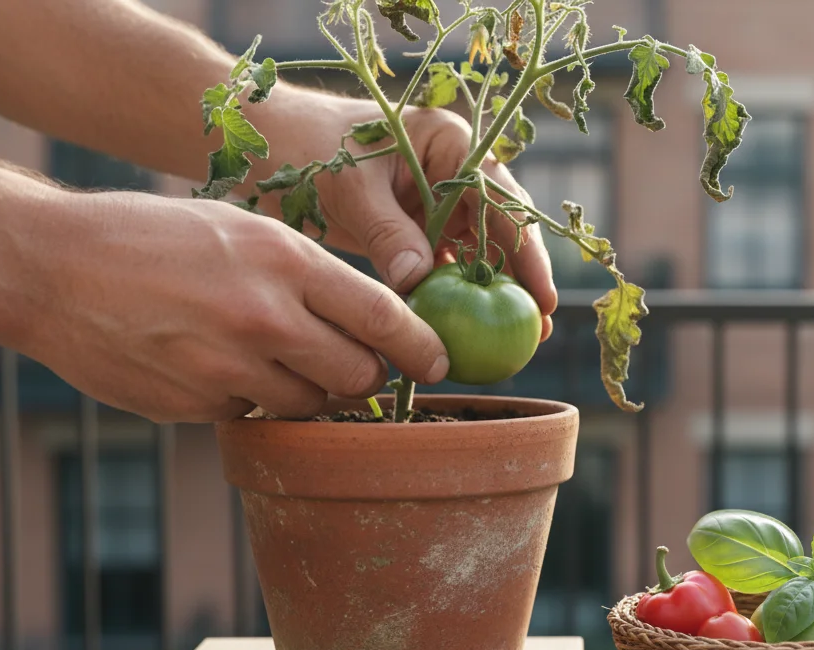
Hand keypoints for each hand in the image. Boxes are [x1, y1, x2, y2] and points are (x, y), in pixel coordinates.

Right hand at [20, 190, 450, 422]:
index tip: (440, 363)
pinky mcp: (196, 406)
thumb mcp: (244, 231)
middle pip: (358, 374)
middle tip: (354, 364)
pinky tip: (215, 364)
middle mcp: (266, 318)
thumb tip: (368, 323)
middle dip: (366, 375)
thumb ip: (307, 276)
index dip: (422, 347)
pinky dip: (248, 400)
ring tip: (268, 354)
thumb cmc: (155, 237)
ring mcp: (229, 369)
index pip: (384, 317)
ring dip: (306, 390)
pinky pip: (252, 417)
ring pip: (308, 404)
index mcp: (286, 262)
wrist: (53, 266)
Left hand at [278, 96, 556, 340]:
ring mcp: (441, 202)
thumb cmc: (311, 147)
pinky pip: (446, 266)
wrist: (274, 145)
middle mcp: (456, 172)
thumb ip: (386, 230)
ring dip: (493, 294)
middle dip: (522, 280)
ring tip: (514, 341)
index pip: (502, 202)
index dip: (526, 252)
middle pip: (502, 231)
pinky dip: (456, 297)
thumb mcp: (349, 185)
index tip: (539, 296)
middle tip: (537, 329)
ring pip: (479, 253)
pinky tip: (465, 331)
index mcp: (452, 144)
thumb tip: (417, 281)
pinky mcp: (420, 229)